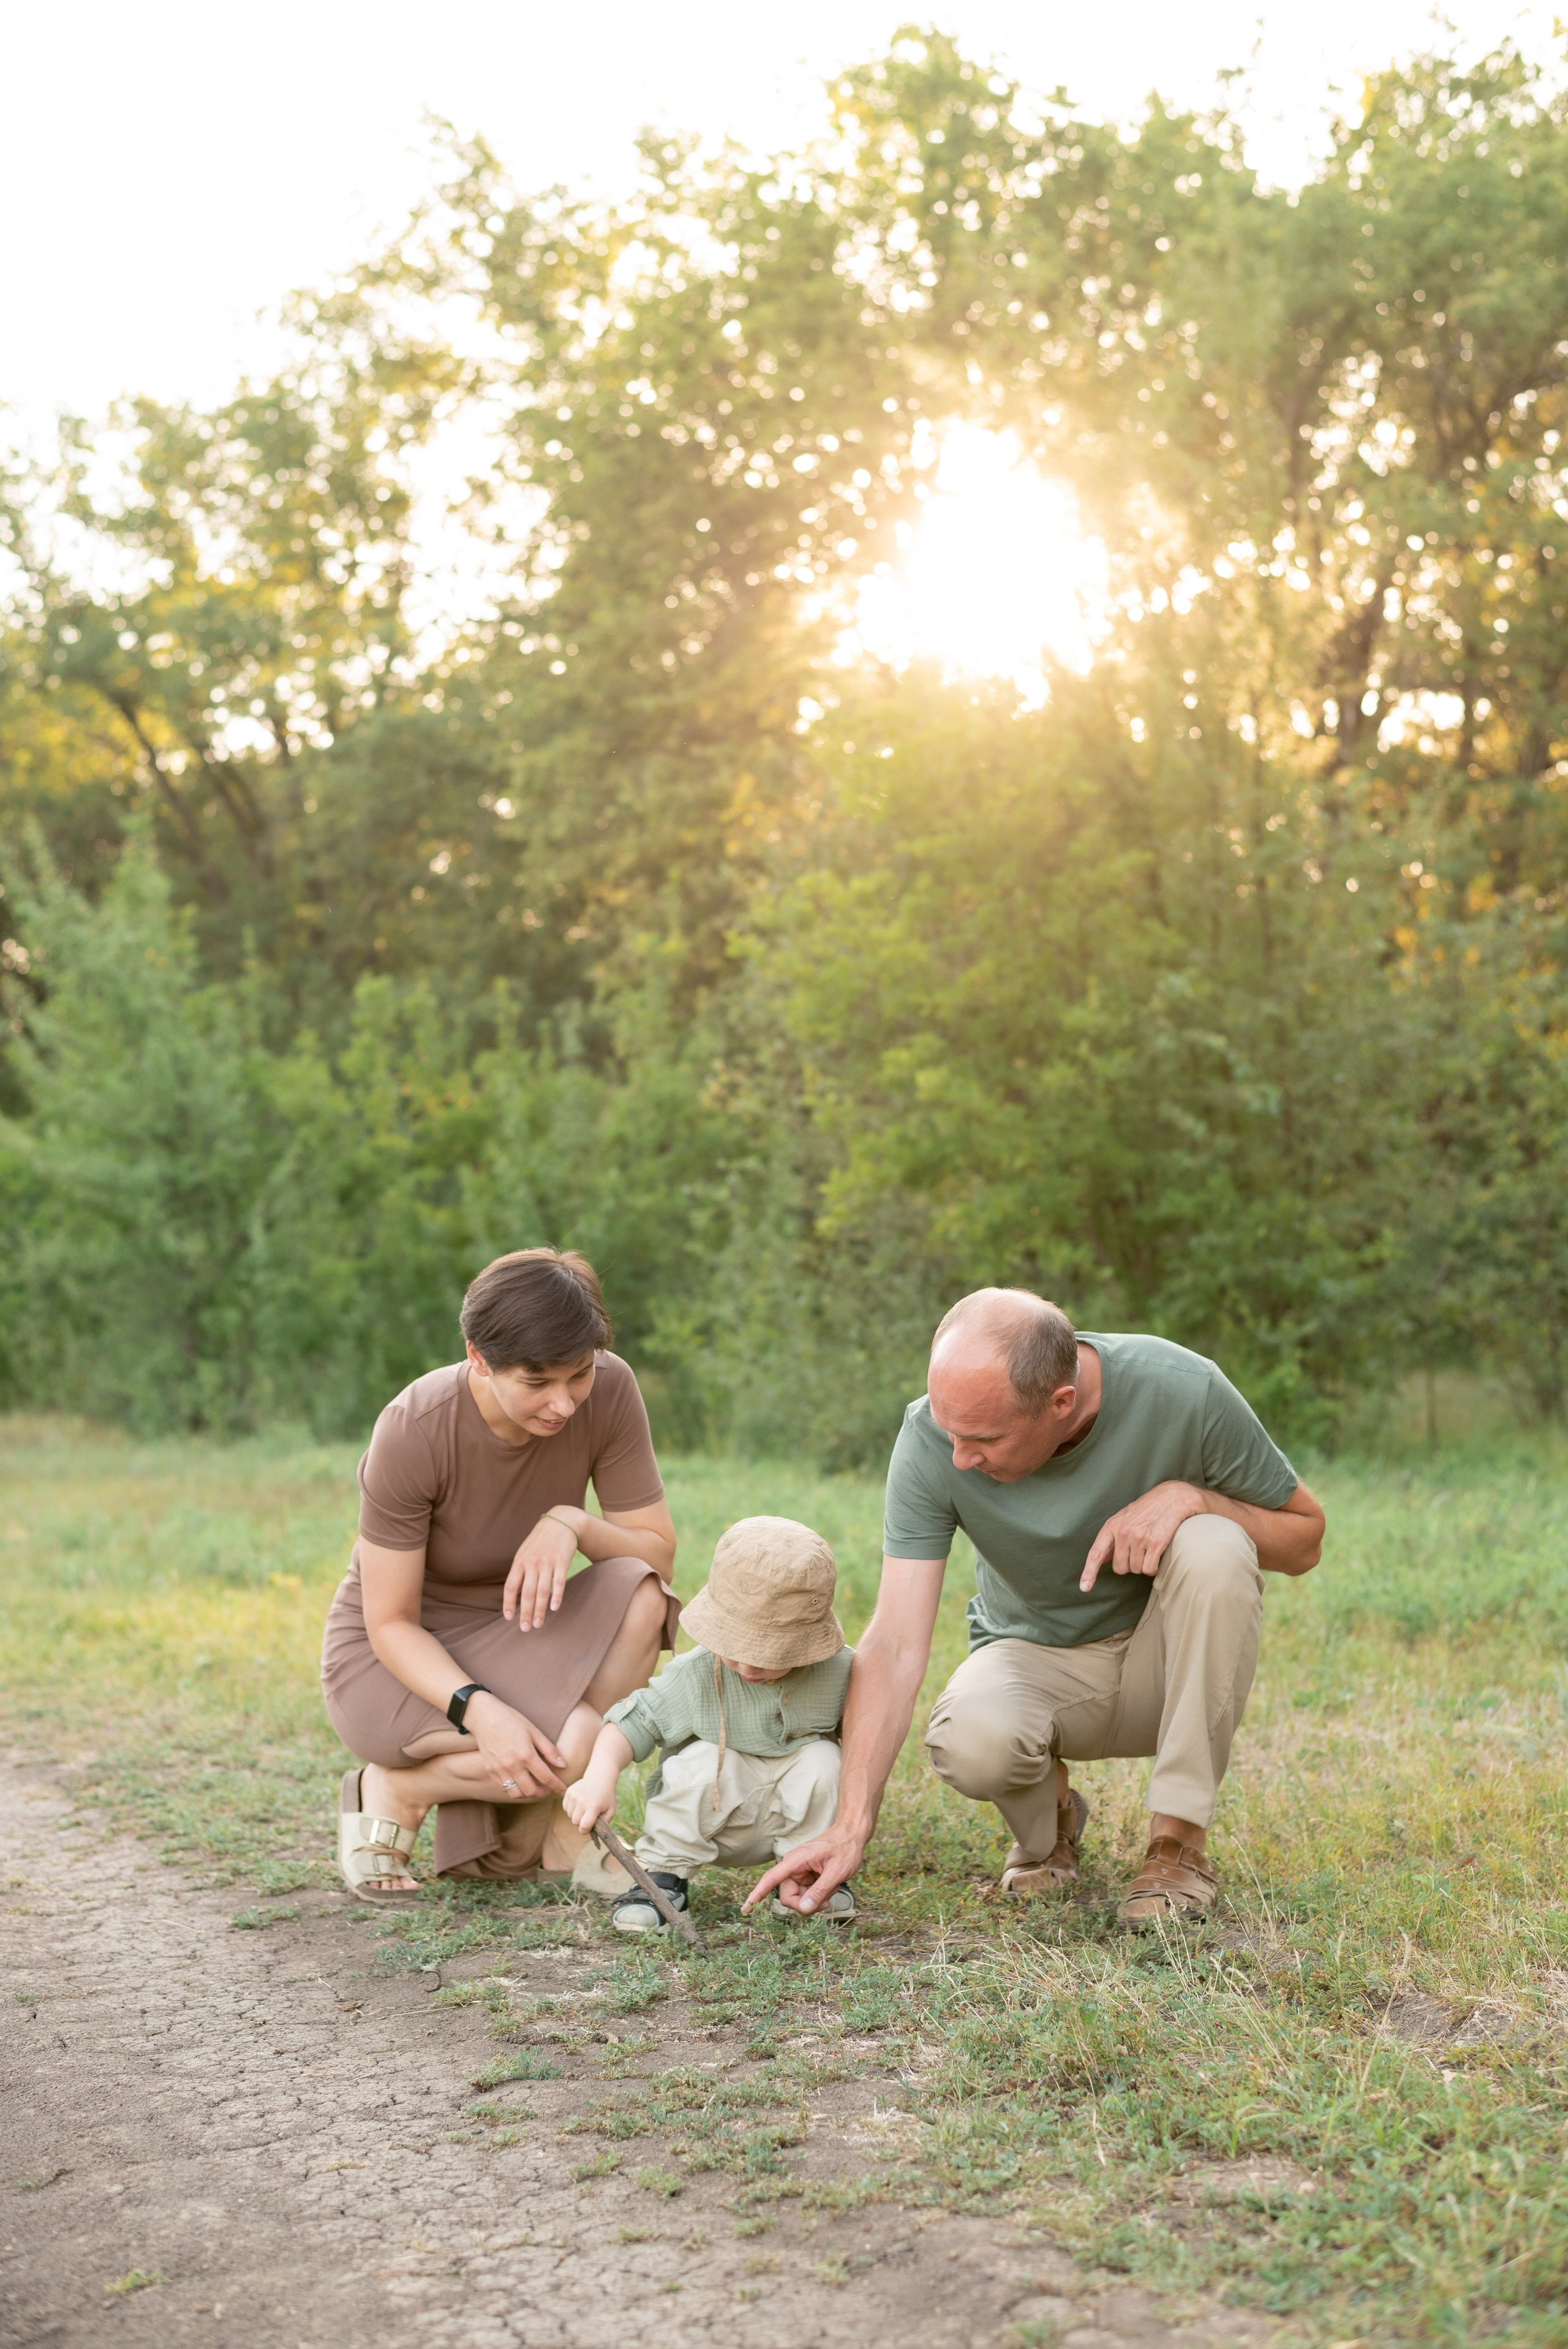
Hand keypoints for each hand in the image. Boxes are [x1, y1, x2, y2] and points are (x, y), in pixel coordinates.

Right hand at [467, 1690, 566, 1799]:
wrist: (485, 1717)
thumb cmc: (511, 1720)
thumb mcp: (534, 1731)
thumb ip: (549, 1750)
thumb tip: (563, 1765)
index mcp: (526, 1755)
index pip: (546, 1778)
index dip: (557, 1786)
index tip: (563, 1790)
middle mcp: (512, 1765)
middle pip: (531, 1791)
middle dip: (543, 1793)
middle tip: (548, 1789)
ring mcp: (499, 1770)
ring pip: (516, 1794)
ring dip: (527, 1794)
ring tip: (533, 1787)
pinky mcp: (490, 1771)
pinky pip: (503, 1788)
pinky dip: (513, 1789)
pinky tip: (519, 1781)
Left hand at [504, 1510, 580, 1629]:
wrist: (561, 1521)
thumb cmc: (540, 1540)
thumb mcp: (525, 1552)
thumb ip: (520, 1571)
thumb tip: (515, 1594)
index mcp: (520, 1561)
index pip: (510, 1586)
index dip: (508, 1603)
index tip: (509, 1618)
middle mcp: (532, 1563)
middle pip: (527, 1593)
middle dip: (525, 1613)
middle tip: (525, 1628)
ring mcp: (547, 1562)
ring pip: (542, 1591)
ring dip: (540, 1610)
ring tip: (538, 1624)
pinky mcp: (562, 1561)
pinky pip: (559, 1582)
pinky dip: (556, 1596)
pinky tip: (554, 1608)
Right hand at [561, 1773, 614, 1835]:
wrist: (600, 1777)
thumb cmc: (606, 1797)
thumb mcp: (610, 1811)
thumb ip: (604, 1824)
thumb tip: (594, 1833)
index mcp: (593, 1807)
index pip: (583, 1827)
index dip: (585, 1830)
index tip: (589, 1828)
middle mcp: (581, 1801)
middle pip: (575, 1822)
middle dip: (581, 1822)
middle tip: (589, 1815)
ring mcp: (574, 1795)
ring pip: (569, 1815)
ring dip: (576, 1814)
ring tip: (585, 1807)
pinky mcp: (568, 1791)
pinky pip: (565, 1807)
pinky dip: (571, 1808)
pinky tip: (579, 1802)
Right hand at [742, 1825, 864, 1916]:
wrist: (852, 1835)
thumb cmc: (845, 1849)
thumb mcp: (836, 1872)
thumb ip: (819, 1891)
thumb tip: (803, 1909)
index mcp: (795, 1861)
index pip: (771, 1878)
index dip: (758, 1893)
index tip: (746, 1907)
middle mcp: (793, 1866)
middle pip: (788, 1896)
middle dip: (806, 1904)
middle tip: (826, 1902)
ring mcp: (799, 1871)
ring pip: (798, 1897)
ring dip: (814, 1899)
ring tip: (831, 1889)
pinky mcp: (805, 1875)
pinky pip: (805, 1893)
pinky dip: (817, 1895)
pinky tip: (830, 1886)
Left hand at [1080, 1481, 1205, 1590]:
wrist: (1172, 1498)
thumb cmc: (1147, 1509)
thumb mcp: (1124, 1518)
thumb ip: (1112, 1538)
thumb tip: (1101, 1559)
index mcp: (1112, 1526)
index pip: (1096, 1553)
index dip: (1089, 1572)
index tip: (1084, 1587)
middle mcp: (1123, 1532)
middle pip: (1120, 1568)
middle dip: (1129, 1565)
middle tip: (1138, 1551)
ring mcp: (1139, 1537)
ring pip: (1136, 1570)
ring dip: (1143, 1565)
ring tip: (1149, 1548)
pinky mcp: (1155, 1543)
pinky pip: (1149, 1569)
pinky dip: (1154, 1567)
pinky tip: (1157, 1554)